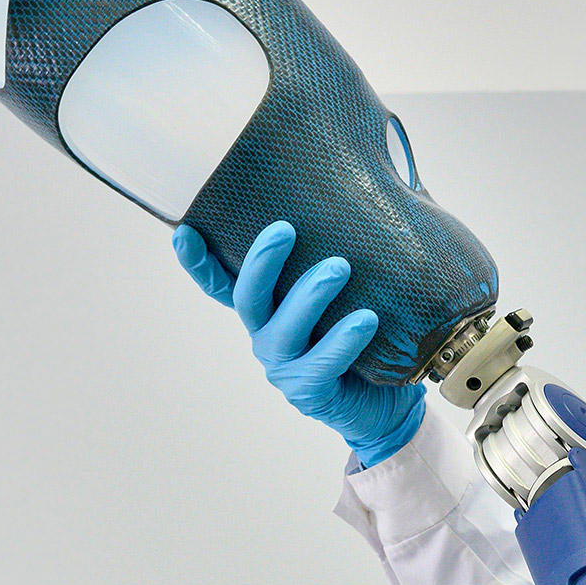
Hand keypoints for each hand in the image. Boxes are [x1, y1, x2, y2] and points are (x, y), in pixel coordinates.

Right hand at [173, 220, 425, 466]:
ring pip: (282, 330)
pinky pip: (321, 365)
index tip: (184, 233)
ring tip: (340, 267)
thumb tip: (401, 183)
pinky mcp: (310, 392)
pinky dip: (342, 340)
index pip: (225, 282)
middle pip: (248, 298)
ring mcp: (285, 366)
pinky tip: (366, 320)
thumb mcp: (365, 284)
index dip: (199, 262)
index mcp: (271, 306)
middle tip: (285, 230)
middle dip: (261, 262)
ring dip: (308, 296)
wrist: (396, 401)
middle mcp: (268, 334)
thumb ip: (364, 243)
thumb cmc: (378, 333)